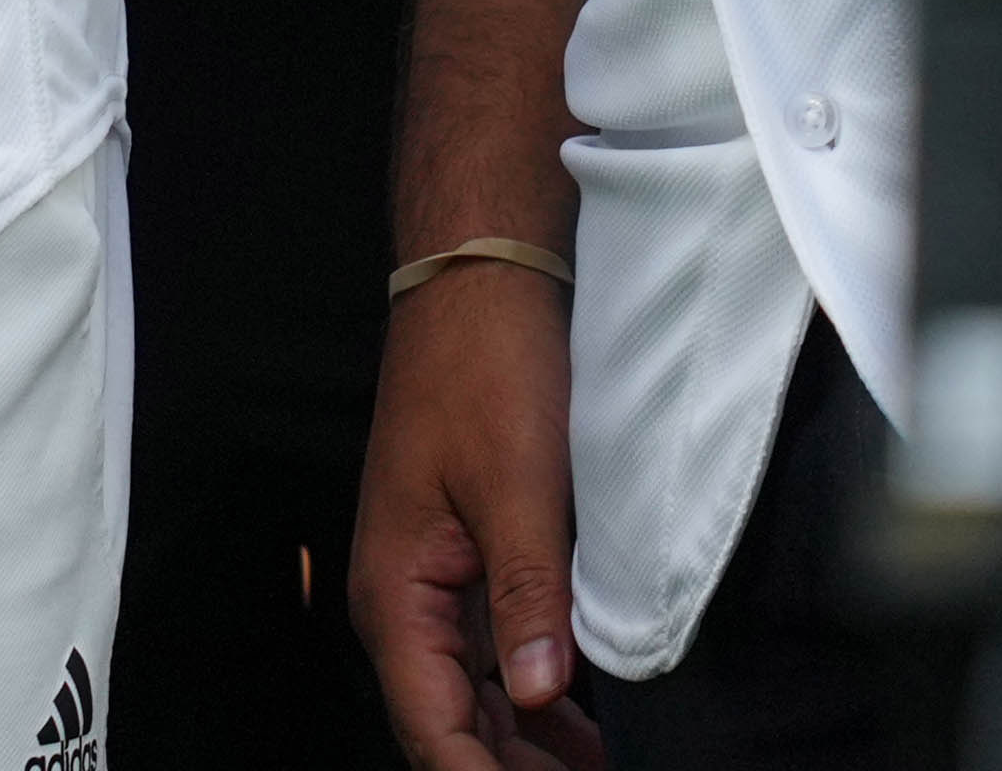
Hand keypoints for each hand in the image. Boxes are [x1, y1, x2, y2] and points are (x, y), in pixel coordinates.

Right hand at [350, 260, 607, 770]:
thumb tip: (536, 698)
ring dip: (530, 747)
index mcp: (397, 593)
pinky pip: (497, 661)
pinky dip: (538, 704)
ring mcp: (437, 586)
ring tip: (604, 770)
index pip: (435, 732)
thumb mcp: (517, 484)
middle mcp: (406, 603)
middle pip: (453, 729)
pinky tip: (589, 729)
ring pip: (477, 703)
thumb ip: (527, 598)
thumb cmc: (483, 365)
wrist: (478, 279)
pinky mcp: (470, 564)